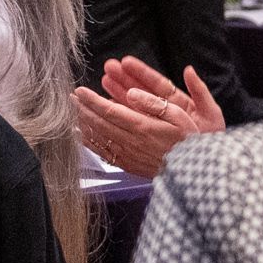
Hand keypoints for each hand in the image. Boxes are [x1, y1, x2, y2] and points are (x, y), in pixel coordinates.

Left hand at [73, 57, 224, 178]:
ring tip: (72, 112)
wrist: (191, 170)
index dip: (91, 101)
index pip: (109, 111)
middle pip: (98, 123)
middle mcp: (131, 141)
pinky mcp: (127, 164)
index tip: (79, 91)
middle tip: (70, 97)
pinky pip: (102, 152)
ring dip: (82, 123)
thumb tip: (132, 93)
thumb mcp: (179, 115)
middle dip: (82, 109)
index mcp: (142, 126)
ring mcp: (127, 154)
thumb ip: (154, 103)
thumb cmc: (188, 139)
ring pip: (97, 137)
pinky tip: (81, 135)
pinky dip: (89, 142)